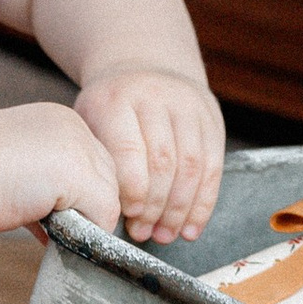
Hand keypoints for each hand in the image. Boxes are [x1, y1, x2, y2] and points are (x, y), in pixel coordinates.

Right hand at [0, 99, 122, 236]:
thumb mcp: (14, 169)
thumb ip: (42, 187)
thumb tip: (60, 223)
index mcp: (58, 122)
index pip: (90, 163)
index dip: (77, 194)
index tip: (51, 210)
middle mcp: (75, 129)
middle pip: (105, 180)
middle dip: (86, 208)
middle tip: (54, 226)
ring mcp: (81, 149)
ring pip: (107, 199)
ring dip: (83, 222)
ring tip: (47, 227)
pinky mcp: (80, 175)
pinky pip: (102, 215)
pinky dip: (82, 232)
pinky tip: (49, 230)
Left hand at [75, 64, 223, 245]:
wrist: (142, 67)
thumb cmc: (108, 110)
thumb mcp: (89, 123)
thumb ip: (97, 161)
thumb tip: (103, 213)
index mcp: (116, 99)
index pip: (129, 151)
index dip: (132, 189)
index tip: (127, 216)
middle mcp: (155, 97)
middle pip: (164, 161)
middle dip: (155, 206)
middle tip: (144, 233)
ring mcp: (188, 105)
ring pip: (191, 165)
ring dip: (180, 209)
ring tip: (166, 235)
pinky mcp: (211, 117)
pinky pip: (213, 167)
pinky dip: (203, 203)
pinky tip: (191, 228)